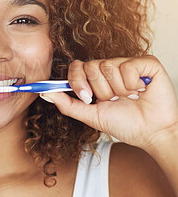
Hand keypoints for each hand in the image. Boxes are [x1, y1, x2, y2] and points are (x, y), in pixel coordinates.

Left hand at [40, 55, 177, 149]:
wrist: (151, 133)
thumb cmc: (124, 124)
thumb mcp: (90, 115)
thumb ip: (67, 104)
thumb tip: (45, 93)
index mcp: (96, 78)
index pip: (76, 66)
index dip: (78, 81)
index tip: (87, 97)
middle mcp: (110, 67)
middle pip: (90, 66)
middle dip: (100, 90)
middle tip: (114, 100)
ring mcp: (127, 63)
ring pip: (108, 66)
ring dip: (117, 90)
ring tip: (129, 97)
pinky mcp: (146, 63)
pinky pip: (127, 66)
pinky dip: (132, 84)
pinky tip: (141, 90)